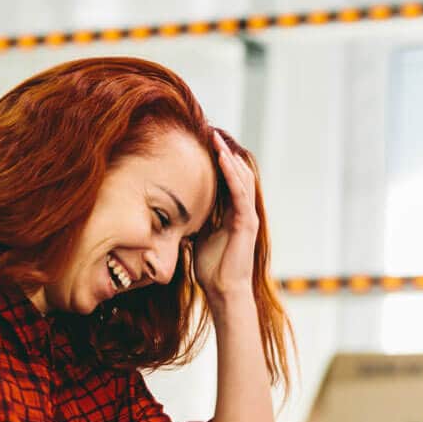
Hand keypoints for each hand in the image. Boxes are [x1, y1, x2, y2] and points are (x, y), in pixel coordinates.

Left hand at [195, 131, 261, 304]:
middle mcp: (243, 210)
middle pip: (237, 172)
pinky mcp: (246, 222)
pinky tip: (222, 157)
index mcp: (232, 212)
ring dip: (227, 156)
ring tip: (214, 137)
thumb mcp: (198, 236)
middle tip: (208, 131)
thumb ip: (195, 220)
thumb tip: (175, 209)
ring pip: (241, 177)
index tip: (201, 141)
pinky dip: (231, 173)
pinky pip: (240, 192)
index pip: (227, 179)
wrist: (223, 290)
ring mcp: (247, 215)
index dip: (217, 160)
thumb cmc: (211, 268)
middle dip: (223, 152)